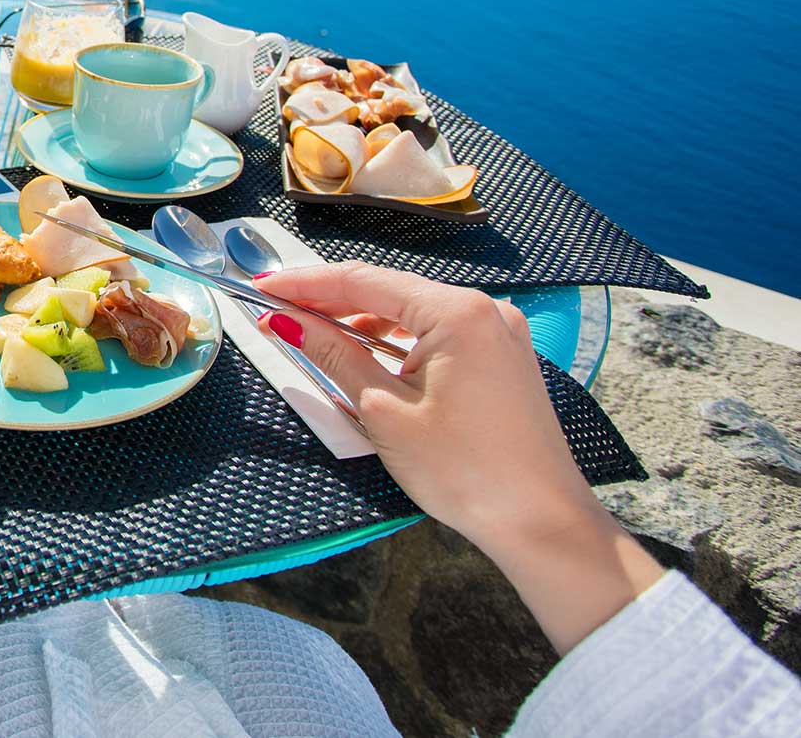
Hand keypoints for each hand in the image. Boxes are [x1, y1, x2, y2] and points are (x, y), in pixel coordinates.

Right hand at [256, 262, 660, 652]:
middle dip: (331, 301)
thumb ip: (334, 357)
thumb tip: (289, 323)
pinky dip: (397, 342)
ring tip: (312, 334)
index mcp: (457, 312)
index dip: (305, 283)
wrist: (541, 523)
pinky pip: (438, 334)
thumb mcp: (384, 411)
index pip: (363, 281)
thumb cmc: (466, 471)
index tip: (262, 287)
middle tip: (277, 310)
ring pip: (413, 313)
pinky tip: (366, 355)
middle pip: (389, 292)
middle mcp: (484, 309)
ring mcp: (498, 333)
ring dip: (363, 322)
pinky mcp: (502, 358)